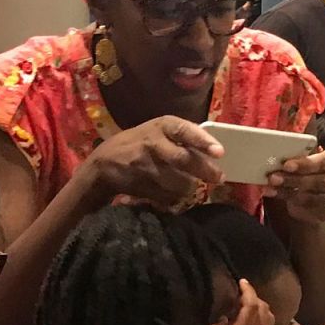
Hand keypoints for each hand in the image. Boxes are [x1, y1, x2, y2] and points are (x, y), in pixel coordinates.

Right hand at [80, 116, 224, 209]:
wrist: (104, 164)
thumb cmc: (138, 143)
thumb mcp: (156, 132)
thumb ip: (181, 138)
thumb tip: (213, 152)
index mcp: (160, 126)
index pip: (184, 130)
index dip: (202, 141)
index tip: (219, 152)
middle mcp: (152, 143)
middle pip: (183, 159)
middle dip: (204, 170)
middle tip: (218, 178)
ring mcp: (146, 166)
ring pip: (178, 182)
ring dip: (190, 187)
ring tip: (192, 186)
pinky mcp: (142, 185)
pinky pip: (168, 196)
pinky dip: (175, 198)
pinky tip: (175, 194)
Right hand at [203, 279, 273, 324]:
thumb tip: (222, 318)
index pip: (252, 306)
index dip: (248, 291)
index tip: (241, 282)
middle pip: (264, 309)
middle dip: (254, 297)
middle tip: (240, 294)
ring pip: (269, 319)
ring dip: (260, 308)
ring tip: (245, 307)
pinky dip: (263, 319)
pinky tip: (251, 324)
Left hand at [266, 147, 324, 225]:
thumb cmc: (316, 169)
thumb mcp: (312, 158)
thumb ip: (302, 154)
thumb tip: (279, 150)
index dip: (305, 164)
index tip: (286, 165)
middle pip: (320, 182)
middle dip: (295, 180)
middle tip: (274, 178)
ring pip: (314, 198)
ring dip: (289, 193)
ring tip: (271, 188)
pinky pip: (310, 211)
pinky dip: (292, 205)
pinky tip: (278, 197)